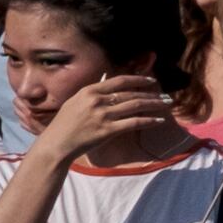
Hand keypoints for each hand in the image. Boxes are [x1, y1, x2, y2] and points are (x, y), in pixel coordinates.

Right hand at [38, 74, 191, 169]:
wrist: (57, 144)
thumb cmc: (64, 124)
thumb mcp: (76, 101)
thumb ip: (93, 91)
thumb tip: (107, 78)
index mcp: (90, 91)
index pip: (120, 81)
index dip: (138, 79)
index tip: (151, 80)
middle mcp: (97, 100)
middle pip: (131, 94)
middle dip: (152, 94)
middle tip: (166, 96)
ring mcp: (103, 115)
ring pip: (135, 106)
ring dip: (154, 105)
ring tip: (166, 105)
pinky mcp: (107, 130)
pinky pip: (133, 123)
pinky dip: (148, 121)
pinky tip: (158, 120)